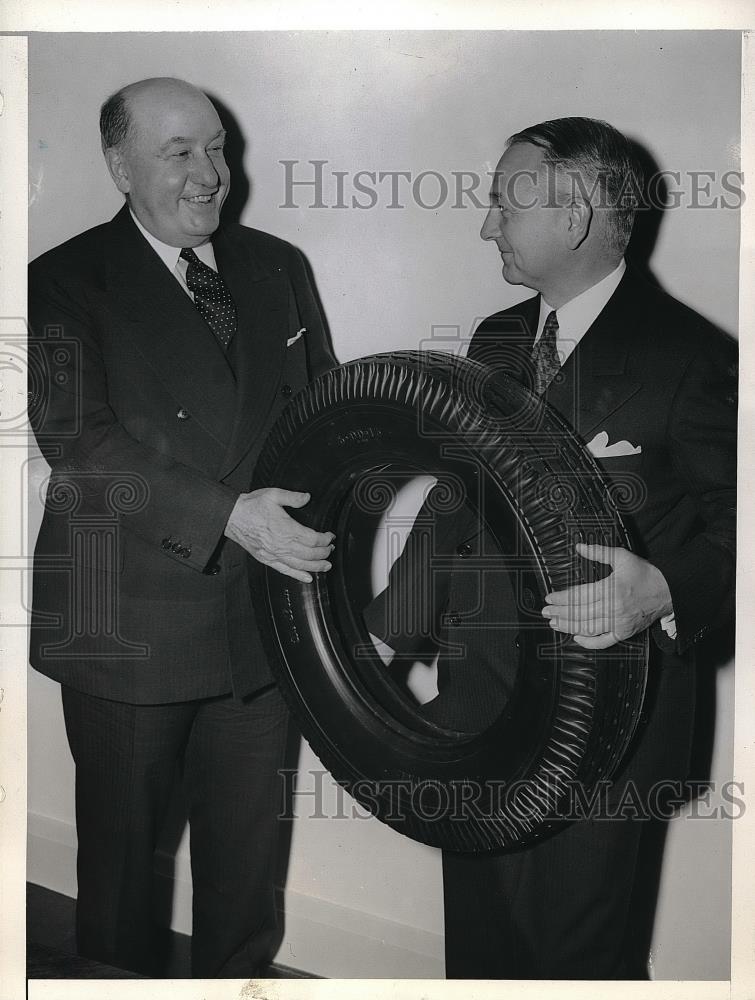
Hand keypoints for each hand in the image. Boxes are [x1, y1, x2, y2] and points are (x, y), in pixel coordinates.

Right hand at [225, 488, 334, 582]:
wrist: (232, 517)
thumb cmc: (251, 506)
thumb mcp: (273, 495)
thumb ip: (292, 497)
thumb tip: (307, 497)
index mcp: (286, 529)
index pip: (313, 539)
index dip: (325, 539)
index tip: (330, 536)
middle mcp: (282, 545)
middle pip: (310, 554)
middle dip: (324, 553)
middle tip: (330, 550)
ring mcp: (274, 554)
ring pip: (300, 565)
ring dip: (316, 567)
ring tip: (326, 566)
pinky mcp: (267, 559)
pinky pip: (285, 570)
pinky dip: (298, 575)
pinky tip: (307, 578)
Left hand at [541, 544, 672, 648]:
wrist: (667, 590)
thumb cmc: (644, 574)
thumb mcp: (622, 557)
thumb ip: (599, 552)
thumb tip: (579, 547)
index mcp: (611, 589)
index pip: (580, 595)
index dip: (562, 598)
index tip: (550, 598)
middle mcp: (614, 608)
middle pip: (580, 613)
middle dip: (560, 612)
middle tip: (546, 611)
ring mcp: (619, 623)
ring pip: (587, 628)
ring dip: (568, 626)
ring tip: (554, 623)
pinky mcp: (624, 632)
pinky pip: (603, 642)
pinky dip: (588, 642)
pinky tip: (576, 637)